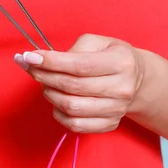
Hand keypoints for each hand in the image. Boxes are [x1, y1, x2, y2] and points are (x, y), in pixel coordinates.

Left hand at [15, 34, 144, 133]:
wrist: (137, 79)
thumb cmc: (112, 57)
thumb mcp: (98, 42)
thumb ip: (73, 49)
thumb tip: (41, 59)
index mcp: (121, 62)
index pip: (80, 65)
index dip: (51, 62)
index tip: (30, 57)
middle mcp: (122, 88)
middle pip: (72, 87)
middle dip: (45, 76)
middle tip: (32, 68)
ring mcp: (117, 110)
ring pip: (71, 107)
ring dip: (50, 94)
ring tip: (46, 84)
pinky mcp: (109, 124)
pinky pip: (75, 124)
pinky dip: (59, 113)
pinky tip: (58, 100)